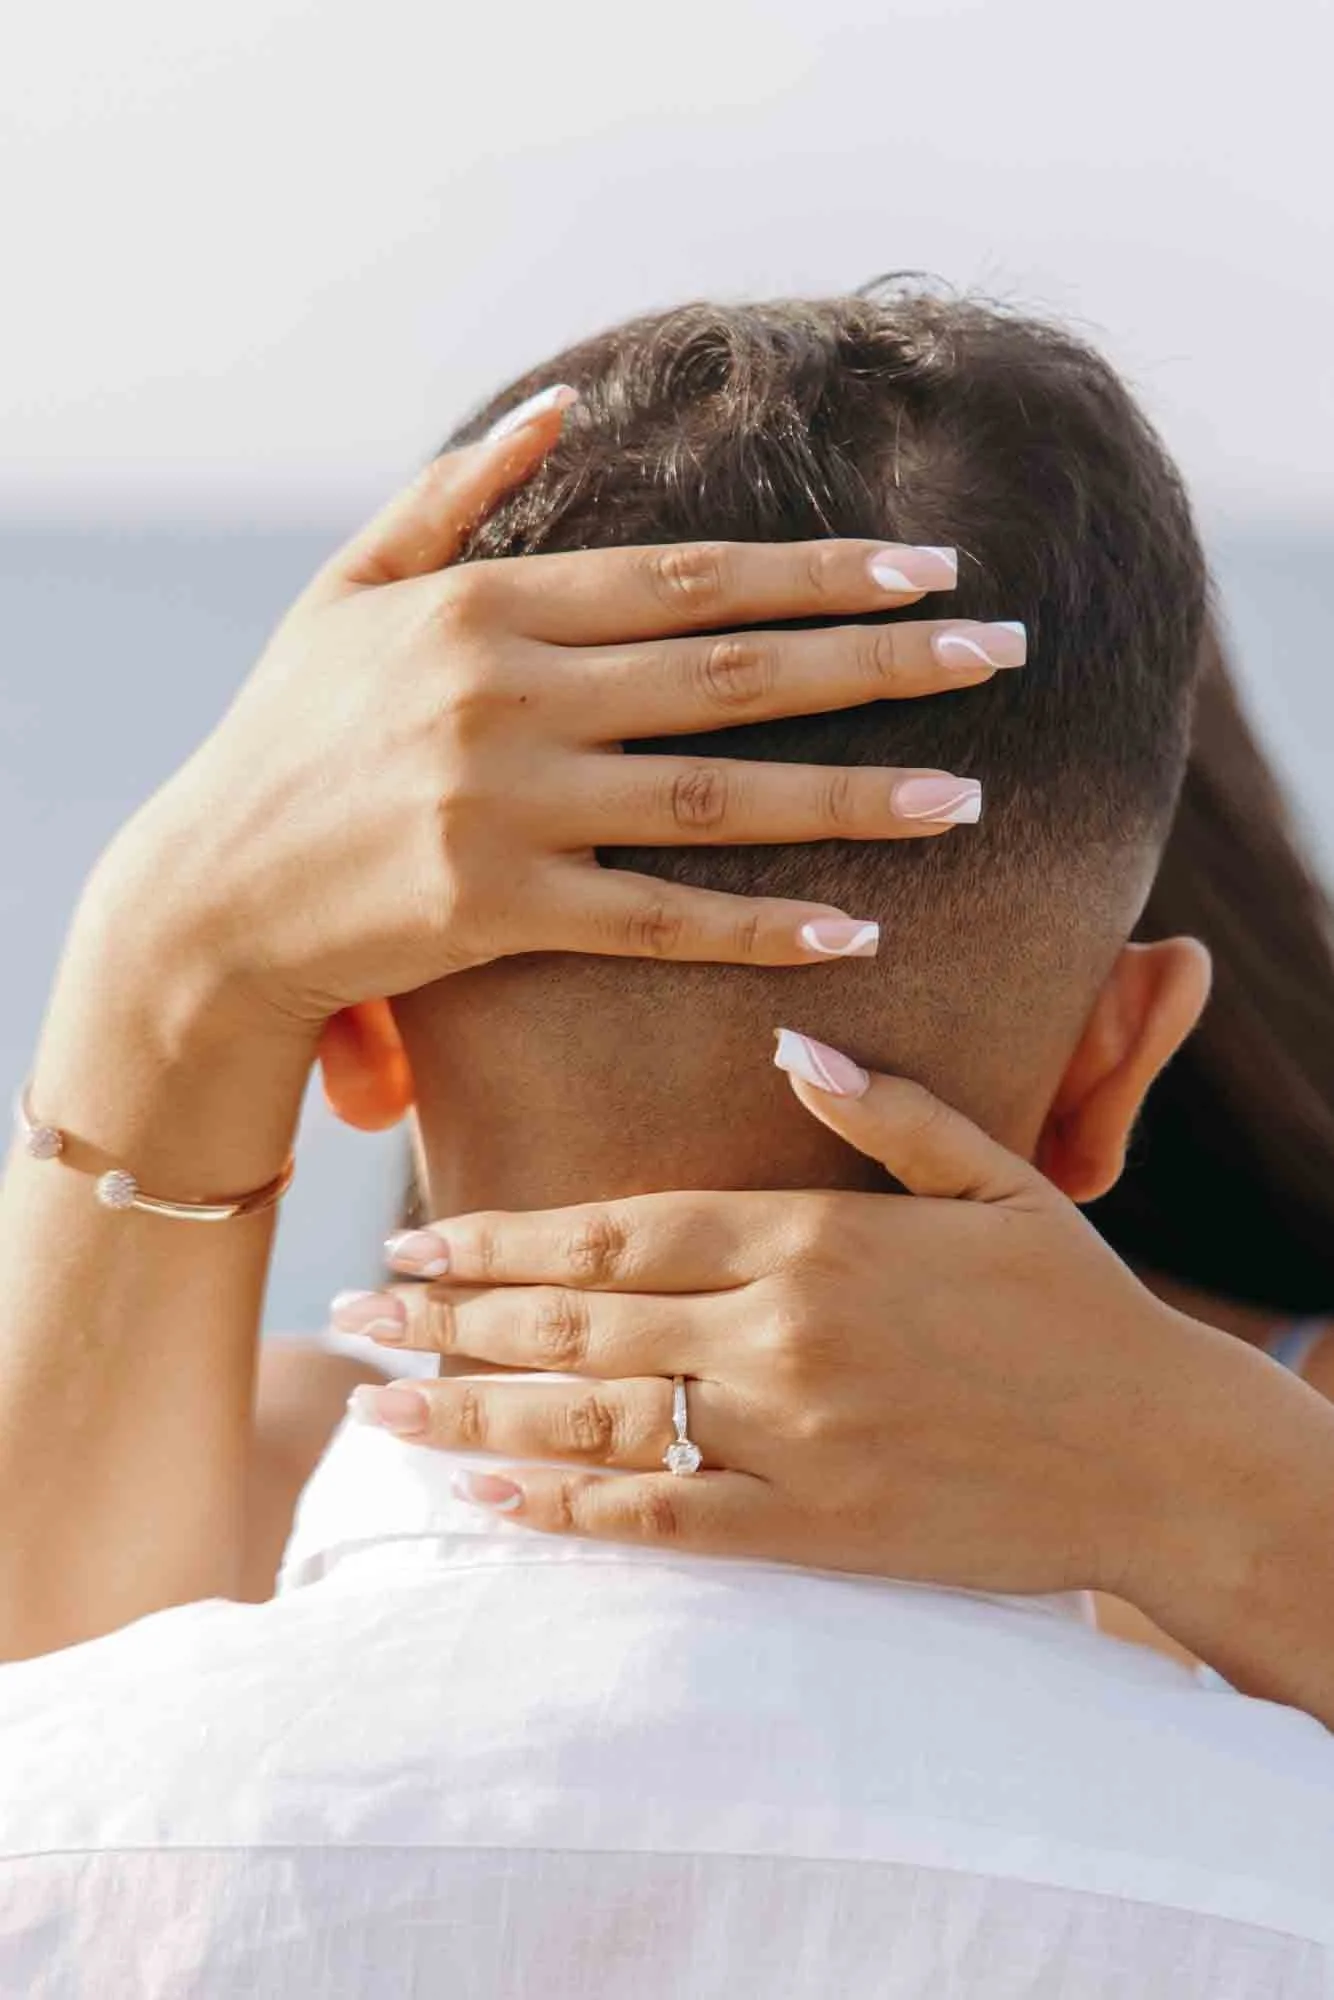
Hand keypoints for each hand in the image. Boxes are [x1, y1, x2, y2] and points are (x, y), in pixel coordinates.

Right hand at [96, 388, 1018, 1037]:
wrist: (212, 895)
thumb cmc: (287, 736)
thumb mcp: (348, 587)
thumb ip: (453, 492)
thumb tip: (557, 406)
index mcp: (489, 608)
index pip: (690, 580)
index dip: (818, 573)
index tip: (928, 570)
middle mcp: (510, 695)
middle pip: (733, 672)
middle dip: (878, 660)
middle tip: (1002, 653)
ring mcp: (507, 805)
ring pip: (716, 797)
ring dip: (852, 796)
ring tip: (966, 797)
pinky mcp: (501, 908)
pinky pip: (657, 919)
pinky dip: (756, 925)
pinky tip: (852, 927)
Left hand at [336, 1033, 1284, 1612]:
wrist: (1164, 1452)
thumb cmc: (1079, 1305)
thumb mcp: (999, 1176)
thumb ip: (886, 1106)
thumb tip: (790, 1037)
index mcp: (815, 1234)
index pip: (617, 1227)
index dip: (502, 1235)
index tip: (413, 1234)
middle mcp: (782, 1331)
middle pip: (576, 1318)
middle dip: (448, 1314)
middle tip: (352, 1312)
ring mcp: (792, 1437)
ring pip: (593, 1418)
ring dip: (472, 1408)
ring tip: (376, 1403)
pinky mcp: (815, 1530)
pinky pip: (663, 1522)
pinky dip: (567, 1510)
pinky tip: (486, 1495)